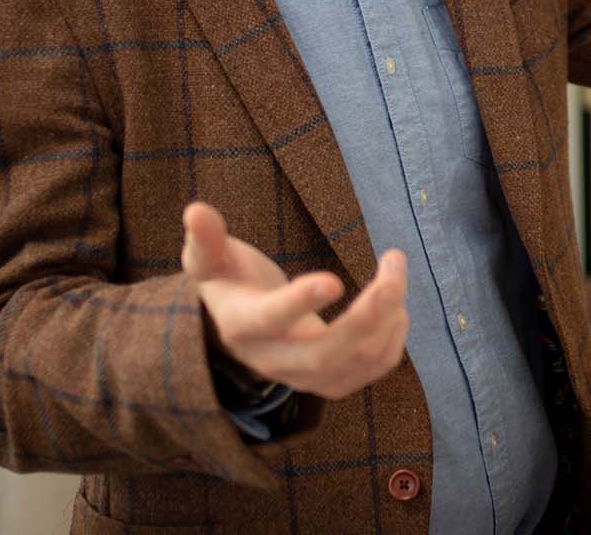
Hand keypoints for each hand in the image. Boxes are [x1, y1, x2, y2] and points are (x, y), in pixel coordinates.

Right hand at [181, 200, 408, 400]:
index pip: (271, 320)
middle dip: (366, 316)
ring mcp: (304, 377)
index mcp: (243, 325)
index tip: (334, 279)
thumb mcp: (209, 259)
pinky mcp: (331, 382)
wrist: (240, 327)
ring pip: (355, 364)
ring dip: (387, 320)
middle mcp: (273, 360)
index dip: (301, 303)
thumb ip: (206, 239)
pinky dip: (393, 339)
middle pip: (324, 353)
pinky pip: (372, 371)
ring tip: (394, 276)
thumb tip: (194, 210)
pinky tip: (396, 306)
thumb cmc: (228, 281)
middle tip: (393, 271)